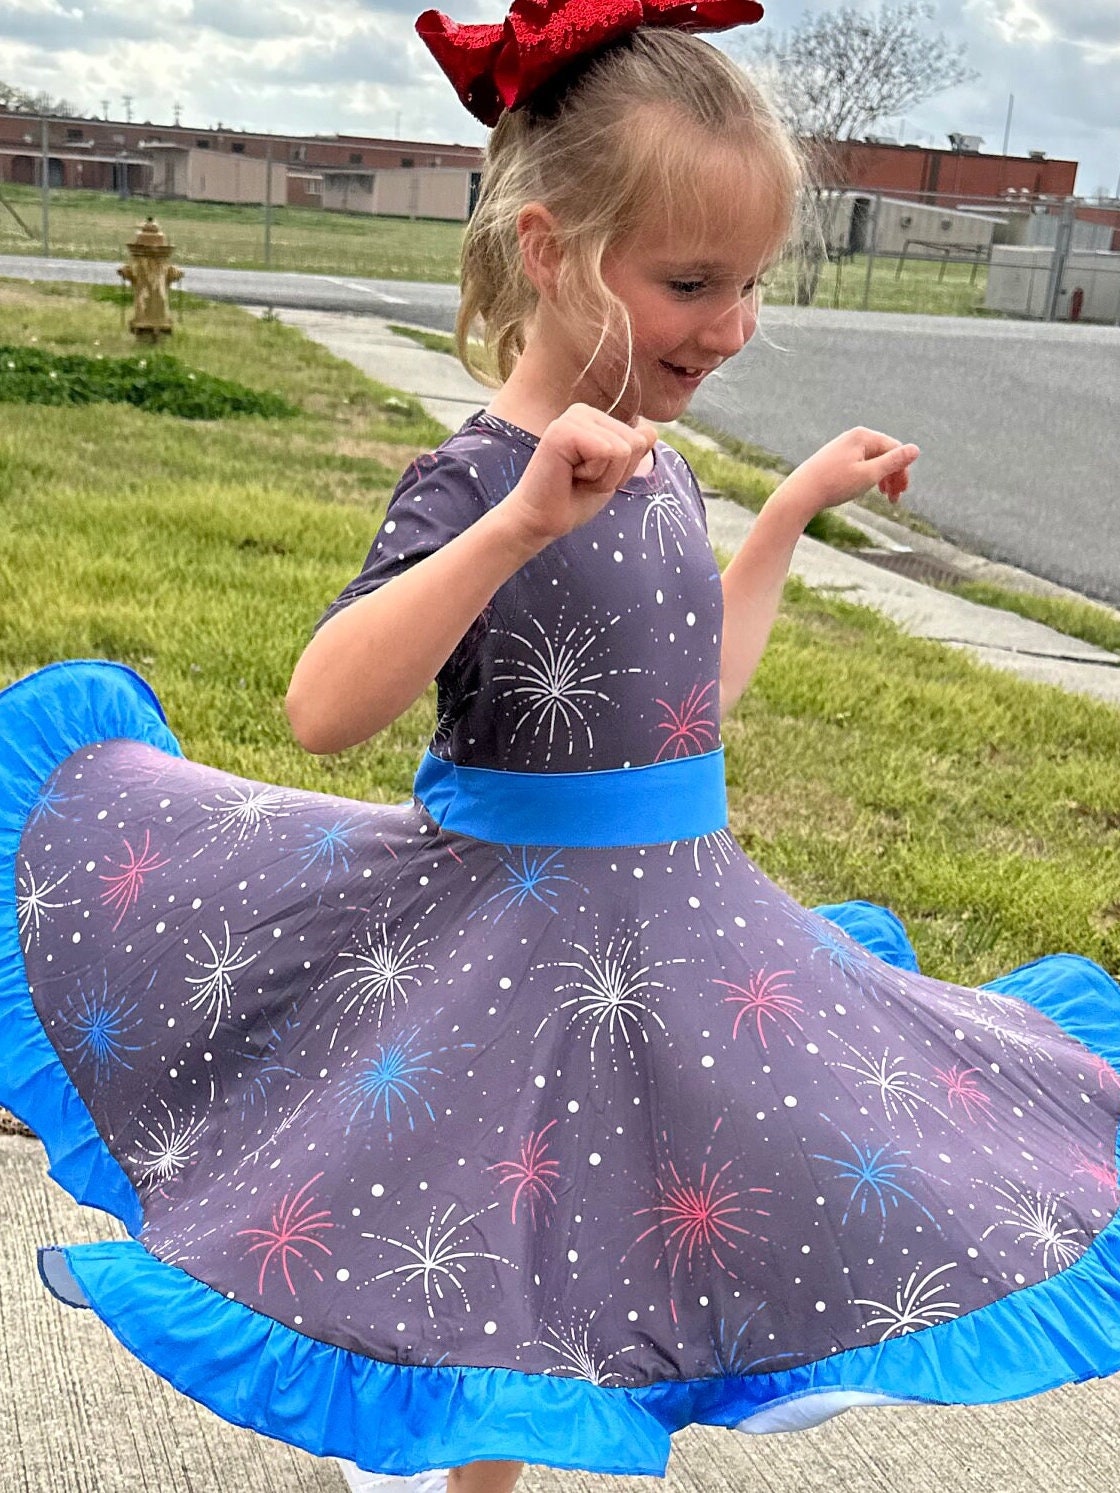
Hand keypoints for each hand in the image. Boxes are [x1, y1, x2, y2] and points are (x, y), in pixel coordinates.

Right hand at [502, 403, 658, 548]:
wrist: (540, 521)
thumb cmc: (572, 500)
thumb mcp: (613, 475)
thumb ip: (632, 452)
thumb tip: (651, 431)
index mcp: (594, 418)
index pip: (642, 438)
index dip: (624, 470)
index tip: (593, 477)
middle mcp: (583, 412)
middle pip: (636, 442)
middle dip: (616, 473)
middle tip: (583, 480)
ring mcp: (572, 418)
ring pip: (623, 449)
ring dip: (604, 476)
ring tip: (575, 479)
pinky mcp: (563, 430)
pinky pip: (607, 452)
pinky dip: (594, 475)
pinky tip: (570, 476)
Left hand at [776, 427, 919, 523]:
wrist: (799, 494)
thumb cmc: (834, 484)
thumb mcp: (869, 475)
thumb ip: (894, 462)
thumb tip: (916, 449)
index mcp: (863, 436)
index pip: (894, 449)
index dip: (902, 471)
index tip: (901, 493)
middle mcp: (853, 436)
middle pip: (884, 453)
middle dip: (893, 475)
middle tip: (895, 499)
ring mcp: (842, 446)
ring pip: (872, 460)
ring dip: (882, 477)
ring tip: (884, 496)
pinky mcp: (834, 458)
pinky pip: (859, 464)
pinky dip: (867, 477)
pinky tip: (865, 489)